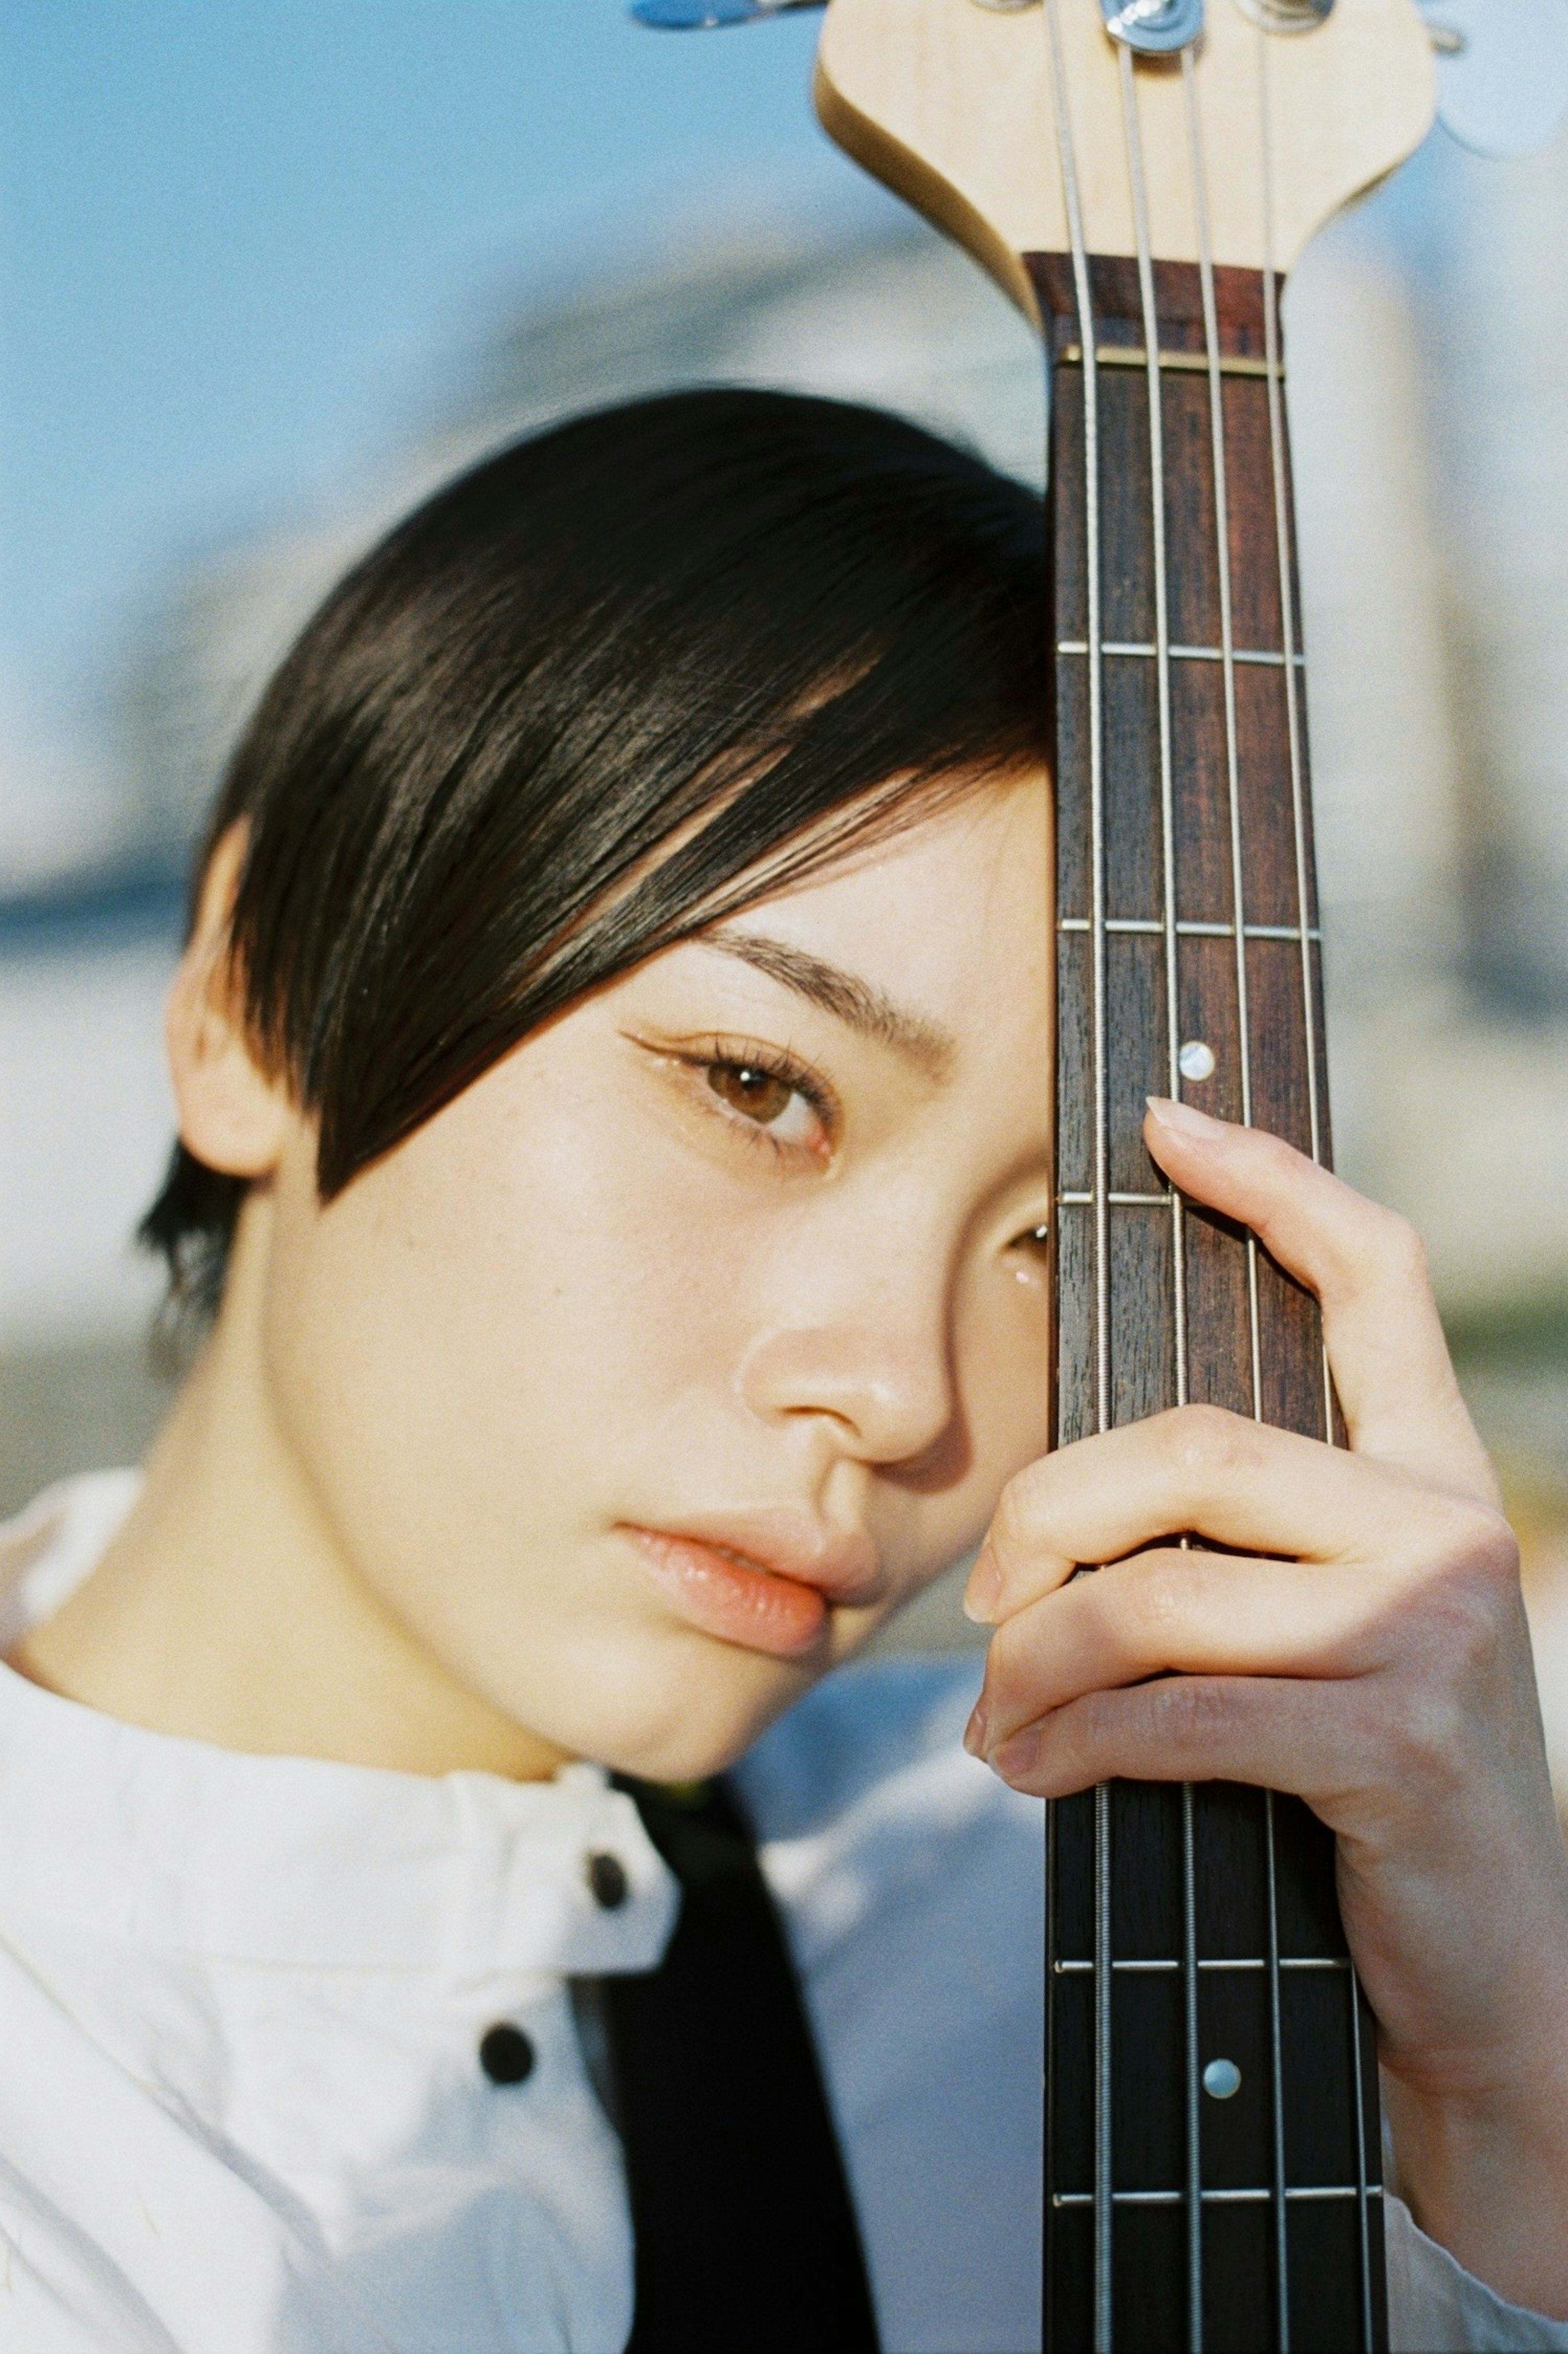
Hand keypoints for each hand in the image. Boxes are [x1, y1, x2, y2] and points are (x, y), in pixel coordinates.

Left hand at [962, 1095, 1567, 2318]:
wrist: (1487, 1972)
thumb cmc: (1369, 1787)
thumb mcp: (1326, 1634)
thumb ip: (1244, 1545)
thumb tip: (1066, 1512)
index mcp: (1439, 1476)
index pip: (1374, 1279)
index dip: (1275, 1183)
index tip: (1170, 1124)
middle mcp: (1447, 1528)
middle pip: (1194, 1443)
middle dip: (1048, 1517)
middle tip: (988, 1604)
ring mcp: (1428, 1632)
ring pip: (1156, 1589)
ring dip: (1036, 1660)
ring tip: (997, 1719)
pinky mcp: (1391, 1741)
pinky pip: (1173, 1711)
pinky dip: (1073, 1743)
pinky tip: (1035, 1773)